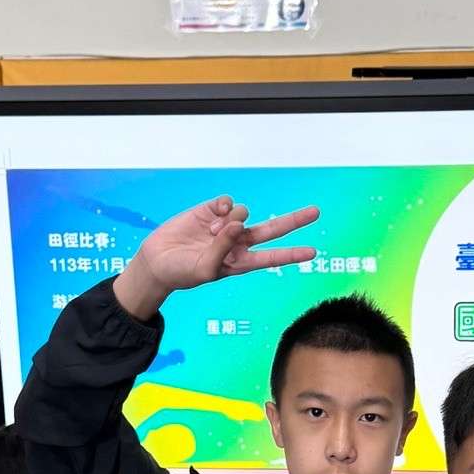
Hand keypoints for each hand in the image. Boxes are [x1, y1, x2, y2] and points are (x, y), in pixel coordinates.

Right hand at [114, 196, 319, 319]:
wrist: (157, 260)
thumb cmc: (182, 273)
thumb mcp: (205, 269)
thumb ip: (223, 248)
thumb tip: (239, 222)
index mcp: (241, 262)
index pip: (272, 257)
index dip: (292, 254)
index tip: (313, 253)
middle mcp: (238, 242)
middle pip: (272, 229)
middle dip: (294, 220)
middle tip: (316, 212)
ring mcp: (226, 225)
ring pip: (245, 213)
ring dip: (230, 221)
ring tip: (210, 234)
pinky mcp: (212, 211)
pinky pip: (228, 201)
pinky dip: (224, 206)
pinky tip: (215, 213)